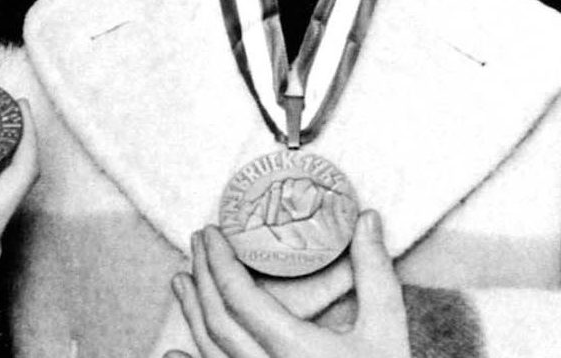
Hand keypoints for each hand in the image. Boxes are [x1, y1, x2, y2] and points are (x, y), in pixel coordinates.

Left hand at [164, 210, 408, 357]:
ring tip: (181, 281)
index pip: (239, 299)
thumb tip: (367, 217)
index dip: (219, 261)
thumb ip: (374, 274)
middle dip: (202, 278)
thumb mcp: (387, 331)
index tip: (210, 232)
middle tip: (196, 243)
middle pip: (218, 323)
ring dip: (191, 315)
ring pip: (212, 354)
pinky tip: (173, 351)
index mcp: (295, 350)